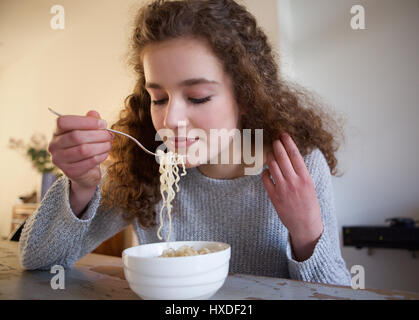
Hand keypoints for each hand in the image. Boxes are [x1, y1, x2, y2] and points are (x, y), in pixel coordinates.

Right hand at [48, 110, 113, 190]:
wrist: (85, 171)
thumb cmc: (86, 146)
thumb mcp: (88, 132)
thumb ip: (90, 121)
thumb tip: (94, 114)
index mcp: (56, 131)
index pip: (64, 122)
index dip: (86, 121)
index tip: (103, 123)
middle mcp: (54, 145)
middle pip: (76, 136)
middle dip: (98, 135)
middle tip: (109, 135)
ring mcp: (59, 159)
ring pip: (84, 150)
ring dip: (101, 146)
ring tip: (109, 144)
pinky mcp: (70, 171)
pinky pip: (89, 162)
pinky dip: (101, 156)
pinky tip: (105, 153)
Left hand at [262, 133, 322, 260]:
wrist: (306, 225)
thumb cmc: (310, 205)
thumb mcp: (310, 186)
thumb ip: (301, 173)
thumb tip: (292, 158)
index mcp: (306, 178)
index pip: (295, 155)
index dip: (288, 143)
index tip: (283, 134)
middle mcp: (294, 182)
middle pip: (282, 158)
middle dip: (277, 146)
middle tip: (274, 139)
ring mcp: (283, 189)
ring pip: (272, 167)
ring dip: (270, 157)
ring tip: (270, 153)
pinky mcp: (274, 197)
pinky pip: (266, 180)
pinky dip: (265, 173)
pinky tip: (267, 171)